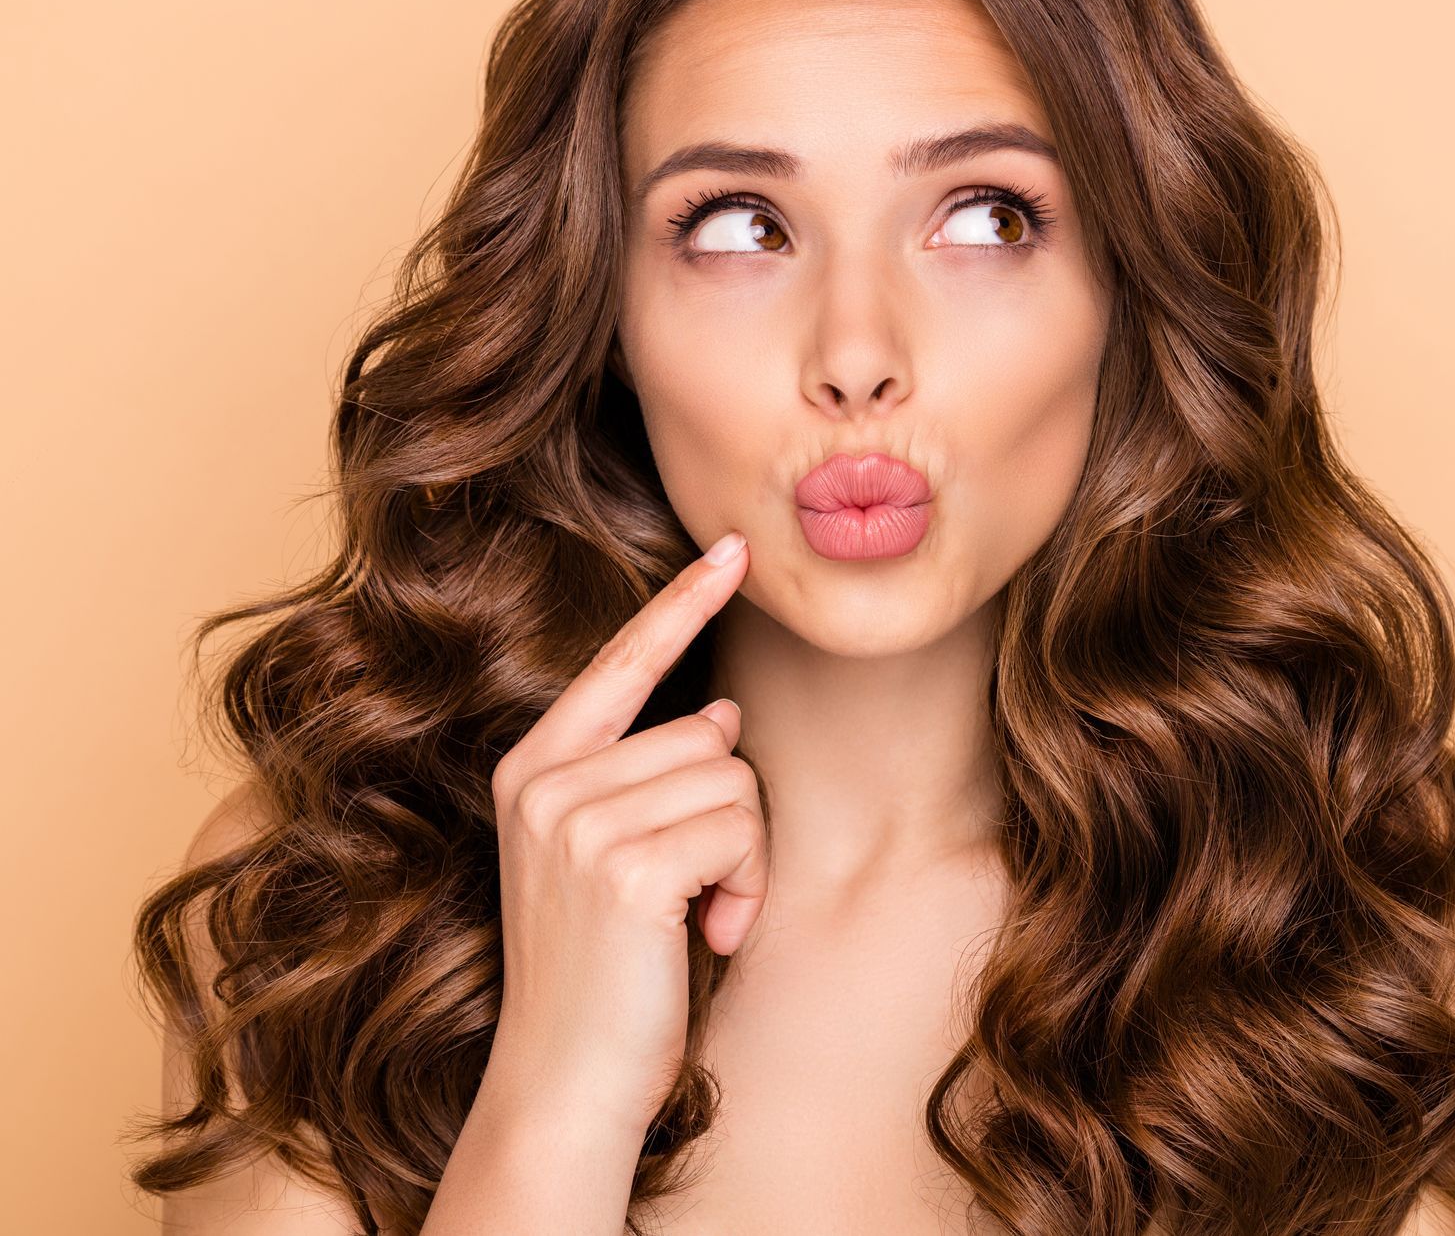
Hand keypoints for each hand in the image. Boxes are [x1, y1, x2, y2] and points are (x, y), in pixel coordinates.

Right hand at [482, 531, 766, 1137]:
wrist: (567, 1081)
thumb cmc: (607, 975)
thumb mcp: (618, 860)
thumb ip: (650, 778)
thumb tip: (717, 712)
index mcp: (533, 771)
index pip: (622, 664)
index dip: (681, 603)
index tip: (732, 547)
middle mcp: (545, 783)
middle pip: (707, 734)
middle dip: (731, 817)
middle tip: (699, 894)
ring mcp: (577, 820)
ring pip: (733, 778)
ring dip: (743, 856)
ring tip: (698, 919)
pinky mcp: (625, 864)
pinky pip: (741, 827)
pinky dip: (747, 884)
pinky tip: (709, 936)